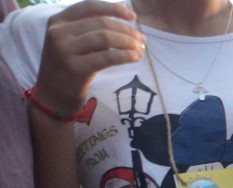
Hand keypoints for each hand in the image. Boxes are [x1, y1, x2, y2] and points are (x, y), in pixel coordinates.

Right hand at [35, 1, 143, 115]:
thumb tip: (121, 16)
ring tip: (140, 49)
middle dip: (127, 30)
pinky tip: (136, 58)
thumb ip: (88, 28)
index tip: (133, 17)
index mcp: (57, 21)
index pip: (89, 6)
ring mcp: (64, 50)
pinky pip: (107, 57)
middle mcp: (58, 32)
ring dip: (128, 42)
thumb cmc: (67, 67)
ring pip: (105, 38)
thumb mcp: (70, 41)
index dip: (114, 9)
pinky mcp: (75, 68)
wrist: (52, 96)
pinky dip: (125, 55)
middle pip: (101, 23)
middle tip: (142, 40)